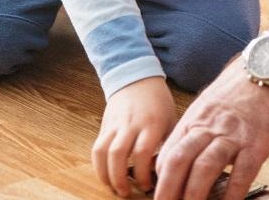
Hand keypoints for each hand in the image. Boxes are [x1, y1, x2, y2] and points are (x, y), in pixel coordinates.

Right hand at [93, 75, 175, 197]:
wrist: (138, 79)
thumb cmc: (159, 103)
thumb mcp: (172, 120)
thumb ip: (169, 144)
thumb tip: (167, 173)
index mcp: (152, 123)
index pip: (142, 152)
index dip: (142, 174)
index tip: (147, 187)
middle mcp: (131, 124)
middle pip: (118, 154)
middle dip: (120, 178)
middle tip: (126, 194)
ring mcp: (115, 124)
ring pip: (103, 151)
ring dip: (105, 174)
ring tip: (113, 188)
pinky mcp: (104, 126)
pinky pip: (96, 148)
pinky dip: (98, 165)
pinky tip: (106, 176)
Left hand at [154, 61, 268, 199]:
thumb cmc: (242, 84)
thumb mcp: (210, 101)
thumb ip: (197, 126)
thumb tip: (183, 152)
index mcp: (196, 118)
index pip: (168, 152)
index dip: (160, 178)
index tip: (160, 194)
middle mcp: (210, 126)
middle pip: (179, 161)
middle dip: (168, 190)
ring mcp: (234, 135)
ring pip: (205, 168)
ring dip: (194, 195)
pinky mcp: (258, 142)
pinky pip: (242, 172)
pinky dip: (233, 193)